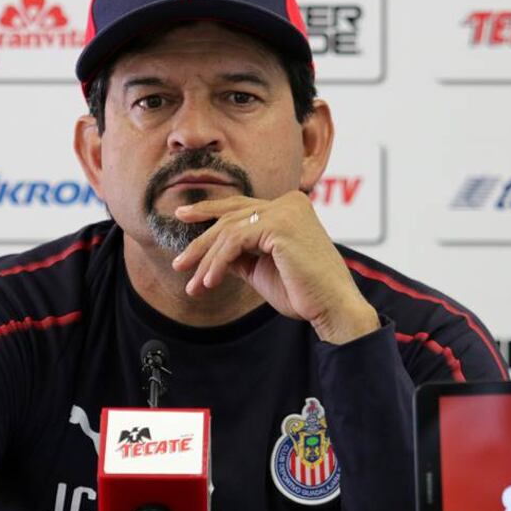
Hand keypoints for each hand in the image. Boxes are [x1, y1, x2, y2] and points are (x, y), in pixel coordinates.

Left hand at [171, 191, 378, 343]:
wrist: (332, 308)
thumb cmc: (303, 292)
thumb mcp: (262, 268)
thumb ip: (240, 254)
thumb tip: (211, 251)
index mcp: (289, 207)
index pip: (240, 205)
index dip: (208, 209)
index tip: (181, 216)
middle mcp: (288, 202)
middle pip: (230, 216)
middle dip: (200, 242)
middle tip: (179, 263)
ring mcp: (285, 211)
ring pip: (229, 230)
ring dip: (206, 260)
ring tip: (194, 286)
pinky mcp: (280, 226)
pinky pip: (235, 241)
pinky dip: (218, 263)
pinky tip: (209, 283)